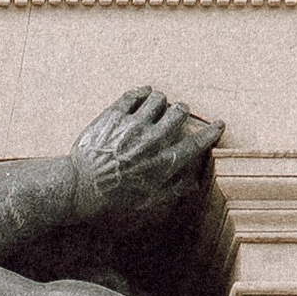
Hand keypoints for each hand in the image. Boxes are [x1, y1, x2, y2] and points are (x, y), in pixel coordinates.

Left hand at [68, 88, 220, 226]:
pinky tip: (142, 95)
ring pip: (158, 99)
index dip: (210, 132)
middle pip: (179, 113)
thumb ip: (172, 190)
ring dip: (161, 101)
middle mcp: (151, 142)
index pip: (195, 143)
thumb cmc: (111, 200)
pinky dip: (142, 92)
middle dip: (182, 112)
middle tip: (178, 114)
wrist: (77, 188)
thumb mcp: (145, 203)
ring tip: (157, 106)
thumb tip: (194, 183)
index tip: (218, 125)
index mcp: (162, 164)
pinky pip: (134, 94)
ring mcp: (131, 126)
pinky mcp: (113, 116)